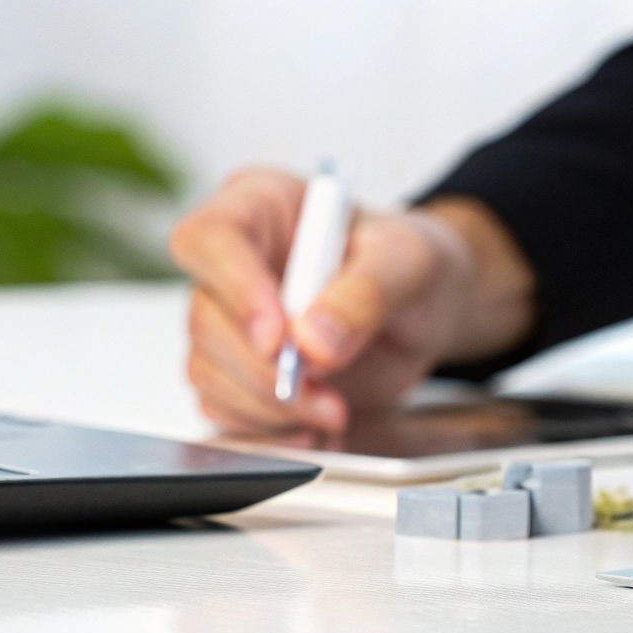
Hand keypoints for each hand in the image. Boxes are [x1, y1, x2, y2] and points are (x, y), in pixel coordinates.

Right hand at [168, 168, 535, 433]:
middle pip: (206, 317)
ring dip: (269, 406)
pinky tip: (315, 425)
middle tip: (325, 396)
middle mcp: (233, 260)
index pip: (212, 237)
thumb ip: (368, 293)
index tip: (278, 338)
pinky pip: (225, 406)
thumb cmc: (412, 262)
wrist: (426, 306)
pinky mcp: (239, 367)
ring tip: (334, 412)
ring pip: (209, 369)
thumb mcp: (411, 262)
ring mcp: (230, 318)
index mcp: (261, 204)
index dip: (236, 290)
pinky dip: (268, 427)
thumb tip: (314, 343)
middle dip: (263, 369)